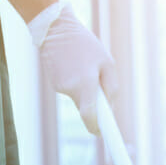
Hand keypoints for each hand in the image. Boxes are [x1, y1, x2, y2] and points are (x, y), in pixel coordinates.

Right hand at [30, 2, 116, 134]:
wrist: (55, 28)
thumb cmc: (85, 44)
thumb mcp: (106, 62)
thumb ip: (111, 87)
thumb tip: (110, 108)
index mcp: (85, 84)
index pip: (90, 116)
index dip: (97, 129)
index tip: (104, 136)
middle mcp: (70, 89)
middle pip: (86, 108)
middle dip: (95, 103)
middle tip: (98, 82)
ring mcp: (60, 87)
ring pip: (80, 98)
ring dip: (85, 88)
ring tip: (83, 64)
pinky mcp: (54, 84)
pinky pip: (72, 90)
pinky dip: (76, 82)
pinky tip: (73, 64)